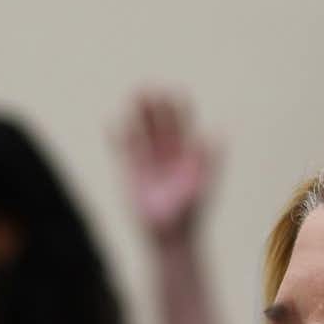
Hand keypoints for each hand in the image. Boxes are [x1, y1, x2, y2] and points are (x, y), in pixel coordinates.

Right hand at [118, 88, 216, 245]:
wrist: (170, 236)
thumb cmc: (189, 213)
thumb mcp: (201, 184)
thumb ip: (208, 159)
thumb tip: (213, 134)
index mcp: (188, 154)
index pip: (183, 124)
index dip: (180, 108)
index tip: (175, 91)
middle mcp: (169, 154)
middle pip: (161, 124)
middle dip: (155, 106)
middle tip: (147, 86)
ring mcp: (150, 162)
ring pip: (142, 133)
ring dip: (138, 116)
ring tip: (132, 95)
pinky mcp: (133, 173)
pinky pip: (124, 151)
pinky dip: (117, 139)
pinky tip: (111, 124)